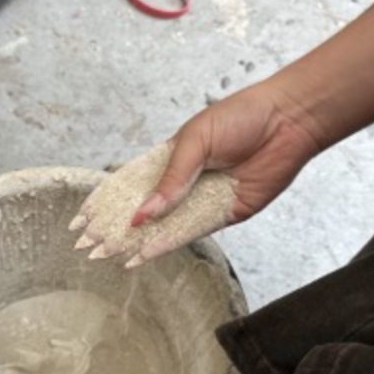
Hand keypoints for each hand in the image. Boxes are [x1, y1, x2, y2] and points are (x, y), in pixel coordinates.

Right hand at [70, 81, 320, 266]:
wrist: (288, 121)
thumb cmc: (242, 117)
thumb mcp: (196, 141)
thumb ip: (171, 179)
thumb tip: (145, 213)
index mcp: (172, 158)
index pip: (133, 184)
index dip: (109, 201)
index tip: (85, 217)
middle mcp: (185, 182)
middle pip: (146, 210)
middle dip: (119, 227)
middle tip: (92, 244)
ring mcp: (202, 199)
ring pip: (165, 226)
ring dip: (139, 241)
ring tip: (113, 255)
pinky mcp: (224, 214)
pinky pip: (192, 232)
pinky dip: (168, 243)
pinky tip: (146, 252)